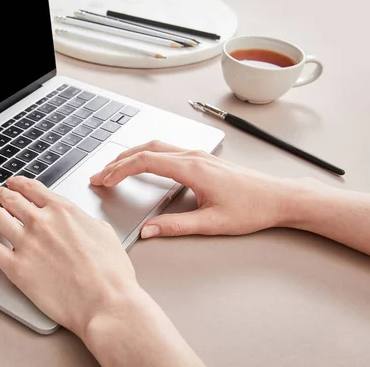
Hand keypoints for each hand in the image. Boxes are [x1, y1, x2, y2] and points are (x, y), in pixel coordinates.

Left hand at [0, 176, 139, 336]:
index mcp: (63, 211)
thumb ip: (83, 220)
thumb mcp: (104, 232)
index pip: (33, 189)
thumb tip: (76, 219)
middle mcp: (42, 222)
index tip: (14, 183)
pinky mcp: (15, 268)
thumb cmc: (110, 273)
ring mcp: (26, 244)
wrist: (106, 301)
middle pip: (12, 200)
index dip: (19, 183)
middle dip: (1, 193)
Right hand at [90, 140, 302, 238]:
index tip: (104, 180)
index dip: (119, 170)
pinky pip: (166, 150)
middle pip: (145, 149)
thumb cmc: (252, 208)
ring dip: (131, 156)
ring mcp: (198, 155)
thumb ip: (177, 226)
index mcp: (192, 168)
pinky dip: (146, 156)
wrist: (279, 197)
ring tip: (114, 169)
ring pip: (155, 147)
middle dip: (118, 161)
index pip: (145, 161)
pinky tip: (142, 165)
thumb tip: (148, 230)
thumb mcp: (212, 223)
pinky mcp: (202, 159)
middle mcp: (193, 156)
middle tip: (99, 175)